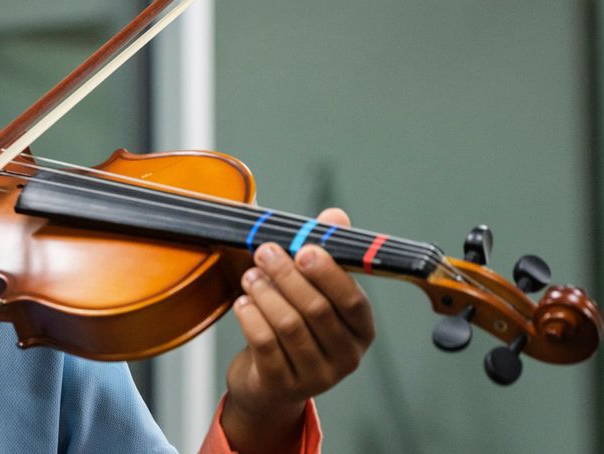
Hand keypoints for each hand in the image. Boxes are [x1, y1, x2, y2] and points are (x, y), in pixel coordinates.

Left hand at [220, 208, 374, 453]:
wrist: (267, 384)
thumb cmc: (294, 328)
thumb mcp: (312, 293)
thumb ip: (324, 253)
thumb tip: (335, 216)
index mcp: (361, 333)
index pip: (354, 302)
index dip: (329, 273)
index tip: (303, 248)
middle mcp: (346, 359)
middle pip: (317, 311)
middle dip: (287, 275)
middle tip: (264, 252)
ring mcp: (315, 377)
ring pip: (289, 326)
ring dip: (266, 294)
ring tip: (250, 275)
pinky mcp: (282, 386)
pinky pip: (266, 346)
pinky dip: (251, 318)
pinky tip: (242, 303)